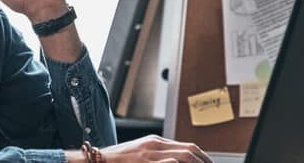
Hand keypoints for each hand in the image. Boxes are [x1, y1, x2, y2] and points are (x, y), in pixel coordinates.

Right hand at [65, 135, 211, 162]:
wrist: (98, 160)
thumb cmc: (117, 161)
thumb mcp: (140, 154)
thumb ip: (158, 157)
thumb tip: (175, 161)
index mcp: (155, 142)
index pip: (187, 147)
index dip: (202, 157)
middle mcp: (155, 145)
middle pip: (190, 150)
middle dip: (205, 161)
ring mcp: (150, 154)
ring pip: (184, 156)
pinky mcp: (145, 162)